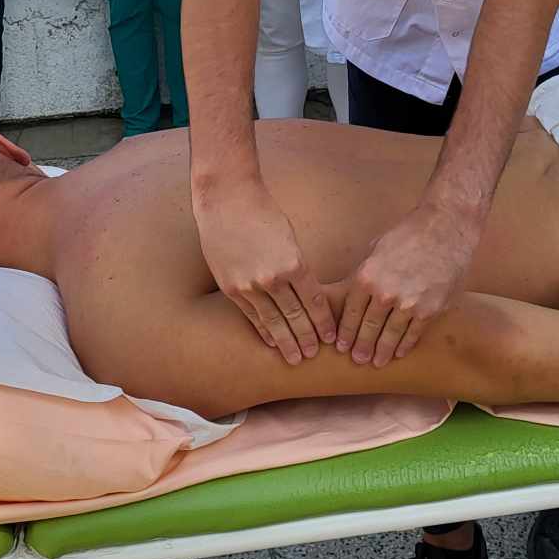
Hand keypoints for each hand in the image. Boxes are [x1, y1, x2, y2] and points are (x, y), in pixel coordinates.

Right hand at [193, 180, 335, 364]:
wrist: (226, 201)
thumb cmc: (263, 213)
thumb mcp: (290, 238)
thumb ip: (297, 267)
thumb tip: (305, 292)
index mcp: (294, 264)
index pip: (314, 302)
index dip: (323, 322)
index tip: (331, 337)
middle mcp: (272, 279)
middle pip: (295, 317)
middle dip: (307, 338)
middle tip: (314, 355)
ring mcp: (249, 285)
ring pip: (272, 321)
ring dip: (285, 342)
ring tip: (295, 358)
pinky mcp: (231, 287)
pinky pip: (250, 315)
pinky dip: (262, 330)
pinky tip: (270, 341)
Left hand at [335, 202, 480, 366]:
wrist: (446, 228)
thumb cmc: (409, 233)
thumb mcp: (376, 248)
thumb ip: (365, 273)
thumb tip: (354, 292)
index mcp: (366, 277)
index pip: (350, 313)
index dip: (345, 333)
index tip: (341, 346)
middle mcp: (385, 294)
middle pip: (368, 328)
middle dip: (361, 347)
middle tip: (358, 359)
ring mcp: (409, 304)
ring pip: (390, 335)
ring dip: (381, 352)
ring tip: (377, 362)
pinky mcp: (430, 309)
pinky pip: (414, 333)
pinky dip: (405, 345)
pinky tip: (399, 352)